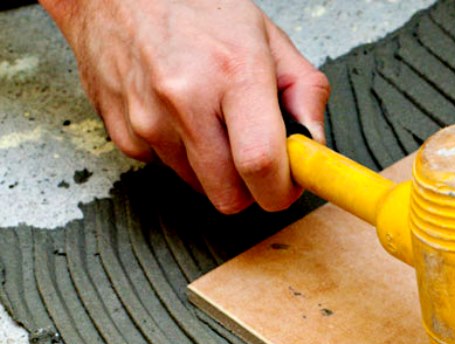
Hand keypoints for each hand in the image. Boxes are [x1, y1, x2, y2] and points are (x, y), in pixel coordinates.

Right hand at [40, 0, 329, 213]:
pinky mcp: (123, 132)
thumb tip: (314, 142)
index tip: (288, 185)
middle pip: (228, 195)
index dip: (281, 190)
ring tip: (212, 119)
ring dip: (214, 167)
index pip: (260, 164)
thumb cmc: (195, 8)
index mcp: (234, 73)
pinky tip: (180, 116)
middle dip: (250, 187)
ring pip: (199, 186)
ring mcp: (148, 119)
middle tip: (256, 156)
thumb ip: (305, 91)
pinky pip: (166, 168)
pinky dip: (180, 153)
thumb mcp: (267, 37)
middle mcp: (186, 99)